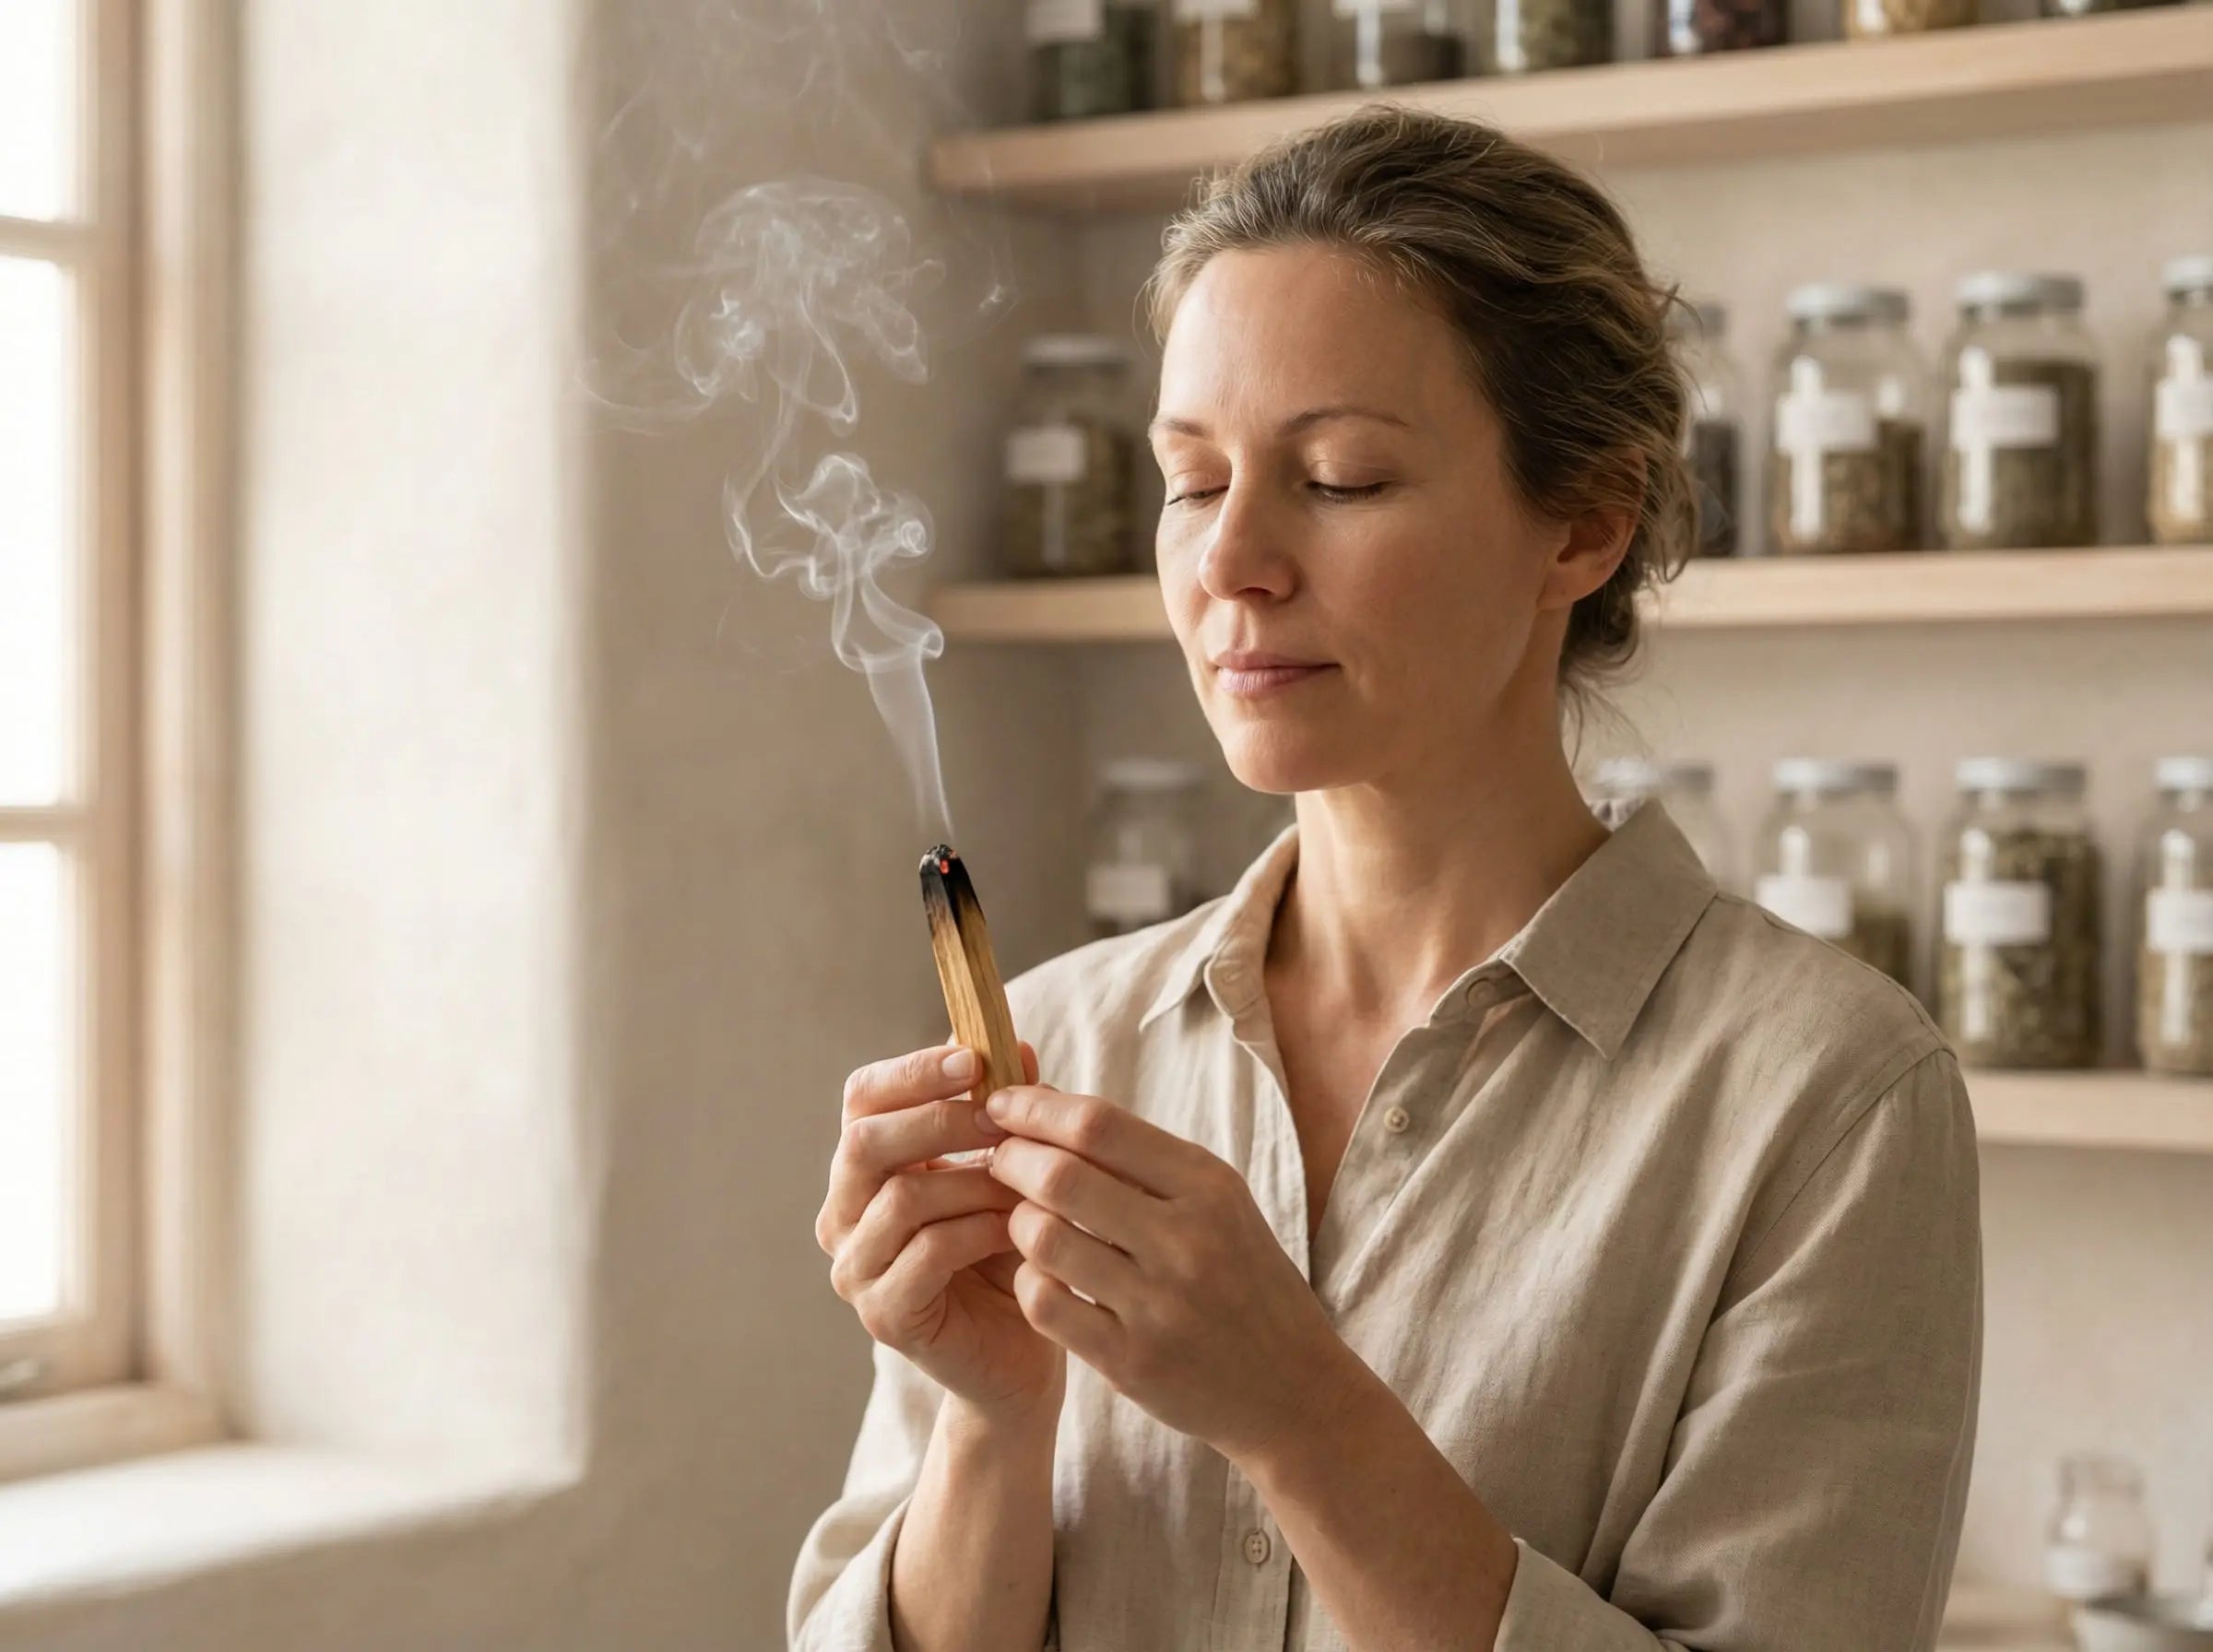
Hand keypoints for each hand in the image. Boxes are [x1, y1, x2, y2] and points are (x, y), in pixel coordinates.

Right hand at [818, 1040, 1065, 1424]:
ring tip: (1025, 1182)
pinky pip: (926, 1253)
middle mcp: (844, 1214)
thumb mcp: (1009, 1169)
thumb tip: (1017, 1044)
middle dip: (941, 1120)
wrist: (1024, 1354)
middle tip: (1002, 1118)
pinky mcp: (883, 1315)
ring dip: (973, 1180)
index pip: (862, 1097)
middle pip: (865, 1141)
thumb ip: (1003, 1112)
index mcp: (865, 1168)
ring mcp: (856, 1269)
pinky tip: (1019, 1230)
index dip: (913, 1071)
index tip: (975, 1059)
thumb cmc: (1011, 1252)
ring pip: (901, 1197)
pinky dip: (979, 1232)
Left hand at [981, 1084, 1353, 1465]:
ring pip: (1042, 1239)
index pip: (1099, 1126)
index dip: (1035, 1108)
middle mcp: (1187, 1241)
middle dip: (1011, 1159)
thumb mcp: (1216, 1202)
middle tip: (998, 1159)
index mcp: (1209, 1186)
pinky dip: (1027, 1279)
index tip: (1001, 1103)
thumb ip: (1138, 1156)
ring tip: (1023, 1219)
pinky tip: (1041, 1274)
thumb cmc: (1241, 1277)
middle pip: (1061, 1176)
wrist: (1292, 1387)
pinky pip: (1044, 1303)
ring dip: (1016, 1221)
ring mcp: (1159, 1306)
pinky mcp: (1131, 1363)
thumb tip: (1043, 1100)